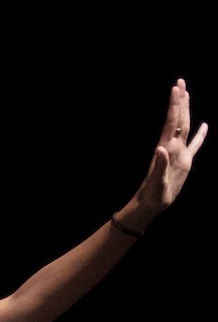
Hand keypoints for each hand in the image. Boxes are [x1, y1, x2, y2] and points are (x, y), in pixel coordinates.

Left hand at [134, 78, 207, 220]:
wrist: (151, 205)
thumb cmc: (152, 195)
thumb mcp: (156, 182)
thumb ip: (158, 166)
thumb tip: (160, 149)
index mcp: (167, 149)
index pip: (172, 123)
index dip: (174, 105)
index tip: (176, 88)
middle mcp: (172, 147)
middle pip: (178, 119)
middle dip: (179, 101)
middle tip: (180, 81)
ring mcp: (179, 153)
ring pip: (185, 127)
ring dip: (186, 111)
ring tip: (187, 95)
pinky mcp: (185, 162)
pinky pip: (195, 145)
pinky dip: (201, 135)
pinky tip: (205, 126)